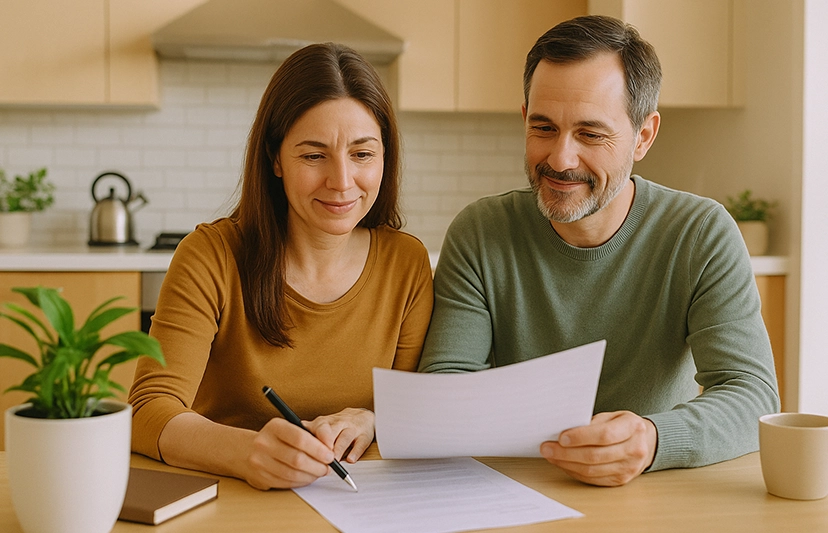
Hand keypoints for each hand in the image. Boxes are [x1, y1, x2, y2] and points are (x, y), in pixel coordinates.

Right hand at [244, 417, 335, 489]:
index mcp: (274, 426)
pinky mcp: (261, 477)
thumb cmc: (277, 438)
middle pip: (297, 459)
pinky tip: (308, 477)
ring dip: (312, 475)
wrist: (247, 450)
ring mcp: (260, 461)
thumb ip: (310, 435)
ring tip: (320, 472)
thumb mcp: (290, 428)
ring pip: (293, 473)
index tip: (330, 455)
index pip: (300, 438)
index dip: (319, 449)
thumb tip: (330, 449)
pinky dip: (301, 481)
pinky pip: (286, 482)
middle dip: (318, 465)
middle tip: (329, 467)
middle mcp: (264, 443)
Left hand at [306, 408, 374, 462]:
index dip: (309, 442)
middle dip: (323, 445)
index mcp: (323, 423)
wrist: (361, 417)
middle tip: (320, 459)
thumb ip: (306, 435)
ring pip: (344, 437)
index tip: (304, 454)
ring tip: (334, 462)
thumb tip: (286, 443)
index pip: (314, 429)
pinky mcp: (364, 435)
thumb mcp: (320, 428)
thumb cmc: (336, 427)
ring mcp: (351, 429)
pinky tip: (351, 460)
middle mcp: (336, 424)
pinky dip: (356, 452)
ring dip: (338, 450)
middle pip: (327, 431)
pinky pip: (361, 443)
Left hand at [540, 411, 656, 486]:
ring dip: (567, 464)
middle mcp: (635, 450)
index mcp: (633, 427)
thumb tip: (564, 430)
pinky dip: (574, 471)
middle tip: (547, 448)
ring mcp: (629, 468)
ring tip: (551, 455)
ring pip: (592, 470)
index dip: (581, 437)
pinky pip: (593, 479)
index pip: (604, 435)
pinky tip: (563, 464)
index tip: (561, 437)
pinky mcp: (621, 480)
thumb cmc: (623, 426)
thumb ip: (592, 423)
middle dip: (566, 453)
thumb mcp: (612, 416)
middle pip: (595, 455)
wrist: (644, 442)